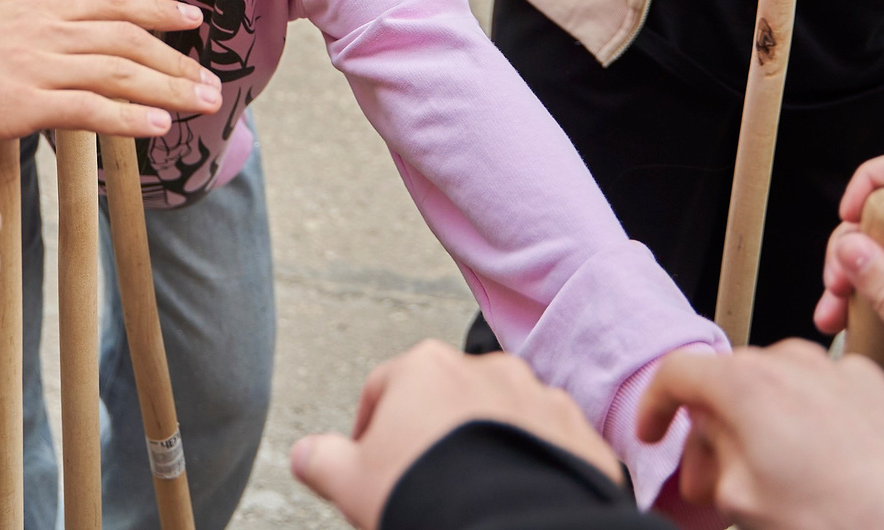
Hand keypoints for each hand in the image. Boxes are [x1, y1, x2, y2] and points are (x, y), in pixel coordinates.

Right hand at [0, 0, 224, 144]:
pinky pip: (88, 109)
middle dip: (174, 59)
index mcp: (34, 7)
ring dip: (167, 89)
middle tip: (211, 78)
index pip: (109, 3)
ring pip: (118, 72)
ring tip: (202, 104)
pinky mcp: (23, 103)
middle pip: (126, 39)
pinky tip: (158, 126)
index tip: (191, 19)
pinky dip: (128, 118)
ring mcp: (36, 66)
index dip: (155, 11)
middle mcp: (44, 31)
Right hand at [291, 340, 621, 529]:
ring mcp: (539, 398)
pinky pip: (549, 445)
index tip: (372, 466)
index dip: (371, 431)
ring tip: (474, 493)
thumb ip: (321, 459)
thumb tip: (305, 454)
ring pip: (501, 419)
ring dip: (487, 445)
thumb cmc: (428, 495)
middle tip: (425, 483)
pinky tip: (514, 498)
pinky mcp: (578, 434)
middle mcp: (485, 369)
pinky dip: (533, 465)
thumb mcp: (351, 482)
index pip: (383, 390)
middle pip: (446, 400)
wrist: (510, 527)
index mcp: (424, 368)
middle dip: (434, 435)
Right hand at [638, 342, 883, 529]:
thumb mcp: (746, 504)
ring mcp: (845, 374)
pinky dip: (818, 428)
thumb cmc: (850, 523)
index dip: (653, 407)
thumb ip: (712, 462)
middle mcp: (796, 364)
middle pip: (733, 381)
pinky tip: (830, 477)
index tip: (652, 433)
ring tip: (776, 483)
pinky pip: (833, 400)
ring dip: (769, 427)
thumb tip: (708, 454)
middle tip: (713, 482)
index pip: (678, 374)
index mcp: (750, 385)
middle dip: (715, 429)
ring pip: (786, 389)